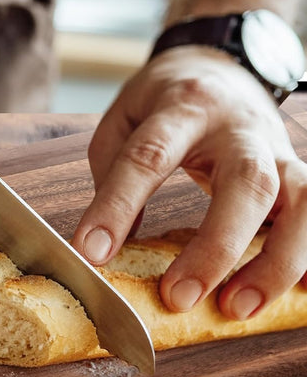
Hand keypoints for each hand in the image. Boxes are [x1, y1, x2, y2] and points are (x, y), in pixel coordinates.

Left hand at [72, 46, 306, 319]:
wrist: (222, 67)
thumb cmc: (164, 103)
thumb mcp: (123, 120)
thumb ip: (113, 176)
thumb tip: (108, 246)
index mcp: (182, 106)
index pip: (148, 157)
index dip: (118, 207)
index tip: (91, 253)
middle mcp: (240, 128)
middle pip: (245, 183)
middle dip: (214, 248)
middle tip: (177, 297)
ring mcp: (277, 150)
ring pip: (301, 201)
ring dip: (274, 262)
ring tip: (237, 308)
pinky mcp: (298, 174)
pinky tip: (296, 294)